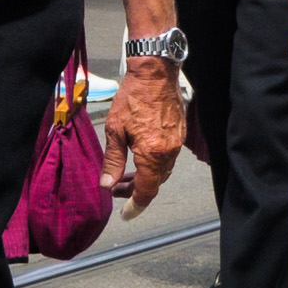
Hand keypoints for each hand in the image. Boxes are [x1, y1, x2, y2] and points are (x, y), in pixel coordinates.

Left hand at [102, 58, 183, 214]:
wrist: (155, 73)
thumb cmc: (132, 98)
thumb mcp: (115, 130)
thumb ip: (113, 160)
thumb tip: (107, 185)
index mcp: (153, 153)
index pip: (146, 190)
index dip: (135, 205)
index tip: (126, 215)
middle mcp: (169, 152)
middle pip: (155, 182)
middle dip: (135, 189)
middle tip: (115, 188)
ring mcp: (177, 143)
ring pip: (162, 171)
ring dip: (144, 177)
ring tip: (124, 174)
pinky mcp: (179, 134)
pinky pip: (168, 158)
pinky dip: (153, 164)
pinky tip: (139, 158)